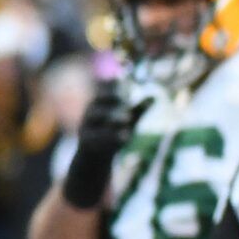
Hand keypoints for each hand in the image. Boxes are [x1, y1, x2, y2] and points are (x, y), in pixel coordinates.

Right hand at [62, 80, 149, 207]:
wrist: (94, 158)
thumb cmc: (112, 134)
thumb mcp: (126, 122)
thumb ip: (137, 111)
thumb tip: (153, 98)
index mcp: (99, 103)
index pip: (103, 87)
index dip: (112, 83)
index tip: (123, 80)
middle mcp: (90, 111)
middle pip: (99, 99)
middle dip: (113, 99)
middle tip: (128, 101)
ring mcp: (85, 125)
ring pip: (97, 116)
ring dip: (113, 116)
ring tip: (128, 119)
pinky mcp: (85, 140)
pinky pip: (96, 135)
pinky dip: (111, 135)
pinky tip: (126, 136)